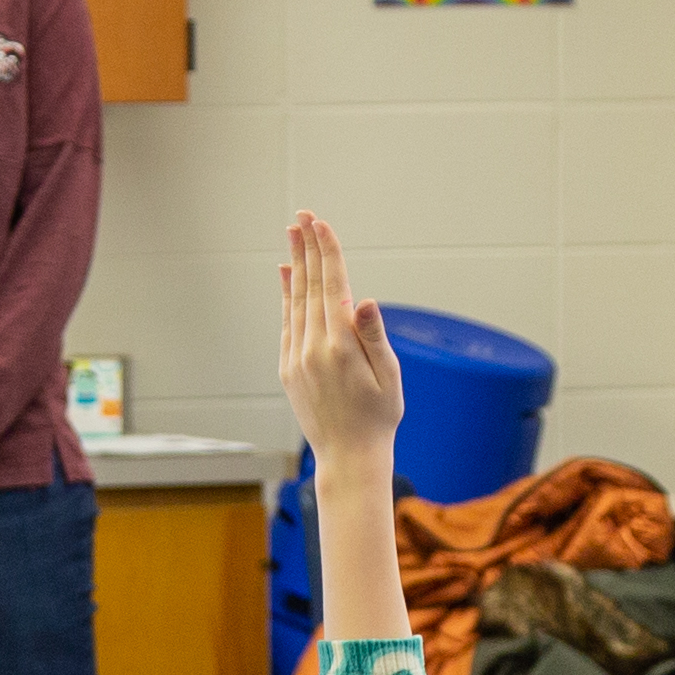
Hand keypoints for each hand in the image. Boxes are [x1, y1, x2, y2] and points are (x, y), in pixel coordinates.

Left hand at [277, 212, 403, 472]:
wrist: (348, 458)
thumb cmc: (379, 418)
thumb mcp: (387, 377)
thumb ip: (373, 336)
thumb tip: (363, 300)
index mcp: (340, 346)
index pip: (332, 286)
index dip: (327, 252)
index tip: (321, 224)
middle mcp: (312, 348)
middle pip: (309, 286)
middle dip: (307, 248)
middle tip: (302, 216)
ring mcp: (296, 358)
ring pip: (295, 301)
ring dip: (295, 266)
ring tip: (293, 236)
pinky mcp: (288, 369)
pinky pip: (287, 322)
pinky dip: (286, 296)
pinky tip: (286, 275)